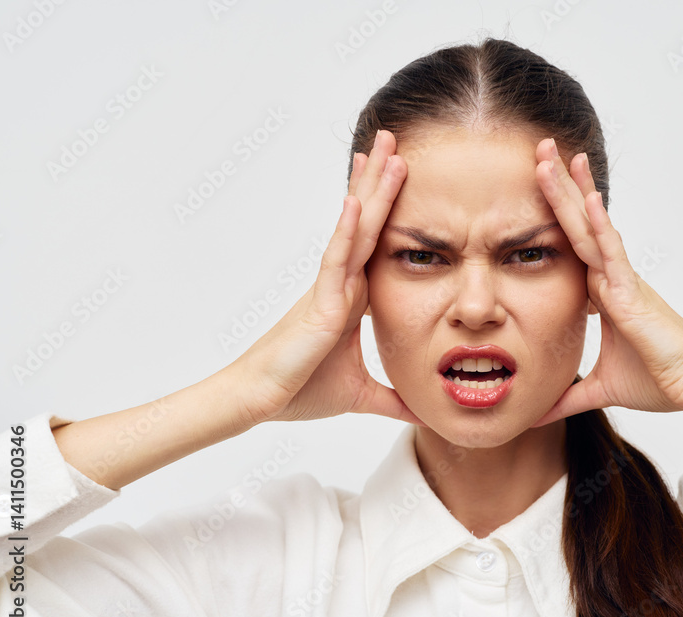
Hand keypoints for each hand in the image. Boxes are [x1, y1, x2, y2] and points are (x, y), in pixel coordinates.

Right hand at [227, 130, 423, 426]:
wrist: (262, 402)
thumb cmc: (300, 391)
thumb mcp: (361, 396)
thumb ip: (392, 398)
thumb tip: (420, 409)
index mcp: (352, 298)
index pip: (377, 244)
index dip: (387, 209)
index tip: (399, 175)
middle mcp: (341, 283)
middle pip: (367, 223)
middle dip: (380, 182)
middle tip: (393, 140)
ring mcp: (329, 288)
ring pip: (355, 230)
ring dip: (371, 190)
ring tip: (385, 149)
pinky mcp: (320, 304)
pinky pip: (335, 261)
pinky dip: (348, 231)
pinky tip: (357, 201)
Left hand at [529, 139, 682, 428]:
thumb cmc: (660, 381)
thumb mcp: (600, 389)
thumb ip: (569, 398)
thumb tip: (538, 414)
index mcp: (603, 294)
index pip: (570, 247)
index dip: (553, 217)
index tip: (533, 189)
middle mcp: (612, 279)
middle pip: (577, 225)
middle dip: (557, 188)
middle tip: (538, 150)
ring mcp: (623, 280)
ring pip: (592, 228)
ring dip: (573, 192)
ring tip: (557, 155)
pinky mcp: (633, 292)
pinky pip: (613, 253)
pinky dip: (600, 225)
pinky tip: (588, 198)